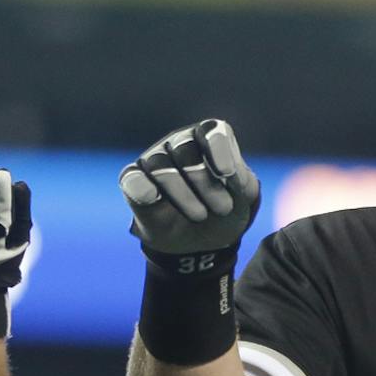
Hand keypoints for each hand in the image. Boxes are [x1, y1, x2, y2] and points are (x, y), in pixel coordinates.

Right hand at [120, 119, 260, 260]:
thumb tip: (228, 172)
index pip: (212, 131)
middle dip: (205, 182)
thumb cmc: (224, 211)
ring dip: (182, 194)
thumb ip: (242, 181)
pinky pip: (132, 179)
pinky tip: (153, 198)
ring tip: (200, 216)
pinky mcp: (132, 181)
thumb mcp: (244, 199)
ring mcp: (153, 160)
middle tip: (223, 208)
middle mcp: (179, 143)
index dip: (219, 150)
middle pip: (186, 150)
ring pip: (160, 166)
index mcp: (209, 139)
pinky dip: (141, 188)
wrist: (201, 243)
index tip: (227, 174)